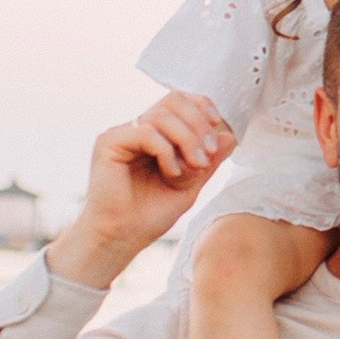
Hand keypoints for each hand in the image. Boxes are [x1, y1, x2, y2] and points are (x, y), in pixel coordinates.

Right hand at [45, 92, 235, 288]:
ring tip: (194, 167)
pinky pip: (145, 131)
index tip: (219, 130)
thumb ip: (209, 162)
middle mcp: (138, 129)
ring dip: (186, 138)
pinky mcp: (109, 142)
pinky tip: (171, 172)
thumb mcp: (190, 186)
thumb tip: (230, 135)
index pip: (181, 102)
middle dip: (198, 124)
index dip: (203, 108)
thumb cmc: (149, 216)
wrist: (121, 238)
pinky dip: (166, 150)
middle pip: (173, 100)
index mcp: (156, 135)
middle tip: (209, 153)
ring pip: (161, 114)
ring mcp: (123, 134)